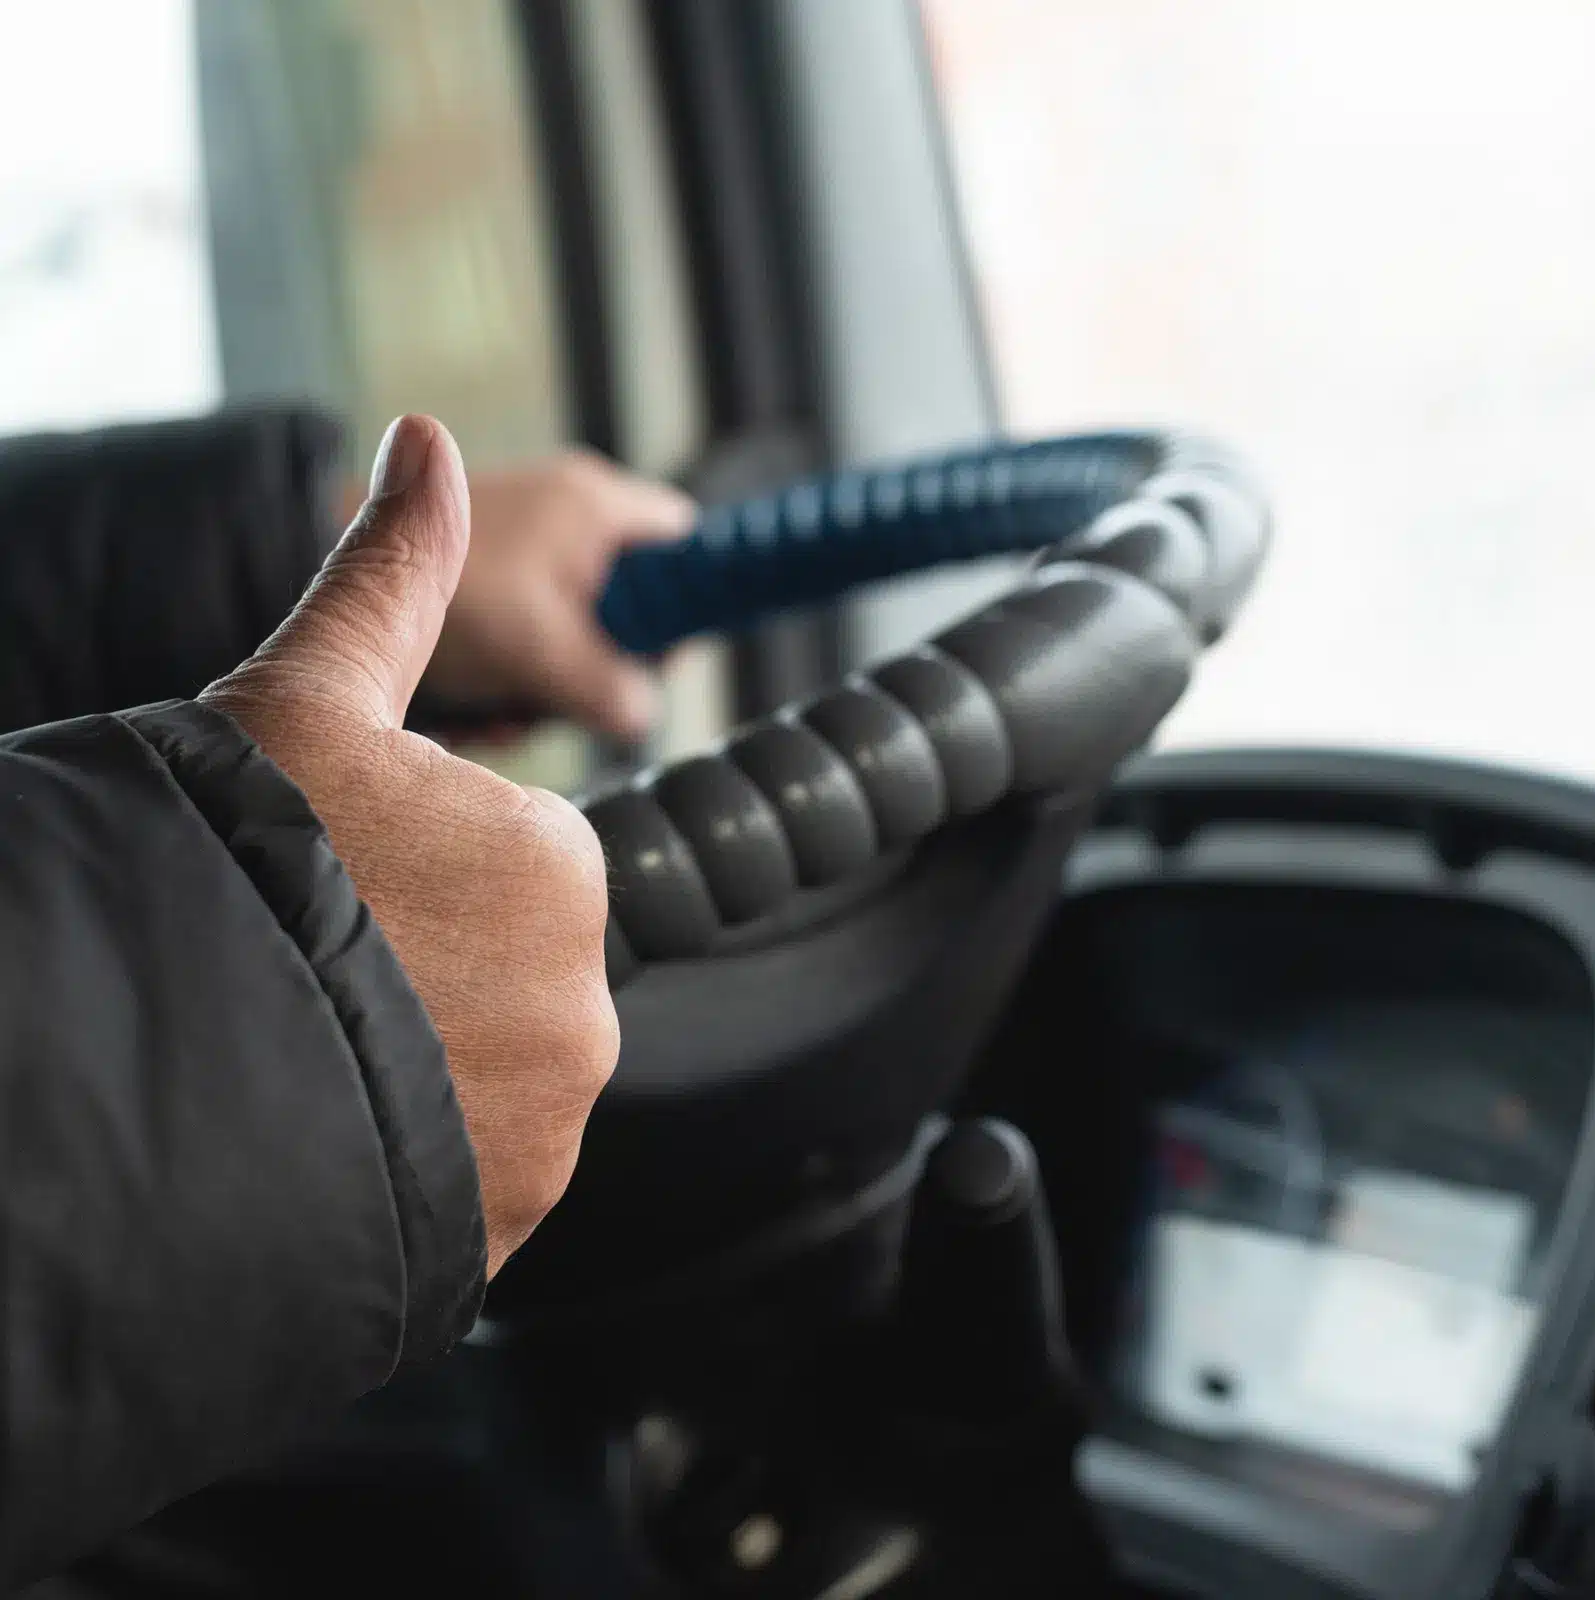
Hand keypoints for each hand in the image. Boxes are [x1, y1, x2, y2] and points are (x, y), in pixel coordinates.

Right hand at [207, 415, 618, 1275]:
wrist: (129, 1096)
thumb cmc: (214, 877)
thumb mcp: (296, 702)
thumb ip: (388, 576)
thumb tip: (432, 439)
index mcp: (559, 863)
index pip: (500, 853)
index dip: (395, 861)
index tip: (322, 884)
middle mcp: (585, 1005)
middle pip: (492, 968)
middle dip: (409, 968)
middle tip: (293, 975)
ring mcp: (545, 1133)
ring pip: (477, 1074)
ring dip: (403, 1065)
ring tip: (289, 1053)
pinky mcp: (500, 1232)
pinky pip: (461, 1170)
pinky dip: (403, 1154)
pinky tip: (311, 1133)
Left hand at [340, 450, 693, 741]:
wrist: (294, 567)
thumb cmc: (430, 597)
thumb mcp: (541, 650)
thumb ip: (612, 686)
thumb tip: (640, 712)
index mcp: (596, 505)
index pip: (685, 545)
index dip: (683, 606)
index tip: (652, 659)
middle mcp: (561, 514)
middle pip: (625, 604)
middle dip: (598, 666)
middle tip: (560, 696)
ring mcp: (516, 548)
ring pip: (569, 633)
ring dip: (543, 685)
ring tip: (499, 706)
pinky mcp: (479, 583)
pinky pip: (520, 639)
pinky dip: (503, 678)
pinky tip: (470, 702)